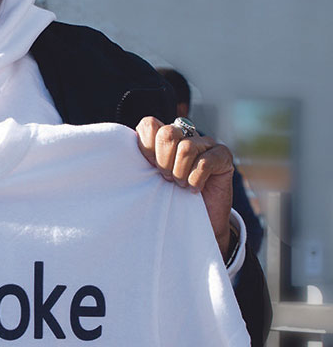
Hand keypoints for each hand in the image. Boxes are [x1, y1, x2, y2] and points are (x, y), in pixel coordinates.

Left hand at [136, 117, 233, 258]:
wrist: (196, 222)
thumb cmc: (169, 199)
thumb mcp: (149, 179)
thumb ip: (140, 162)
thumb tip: (124, 153)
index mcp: (163, 137)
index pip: (149, 124)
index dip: (147, 148)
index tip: (150, 168)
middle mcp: (185, 135)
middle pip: (168, 133)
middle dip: (163, 161)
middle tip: (166, 178)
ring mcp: (206, 143)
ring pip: (186, 148)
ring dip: (180, 173)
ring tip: (181, 185)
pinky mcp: (222, 155)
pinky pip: (205, 162)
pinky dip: (196, 180)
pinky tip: (195, 189)